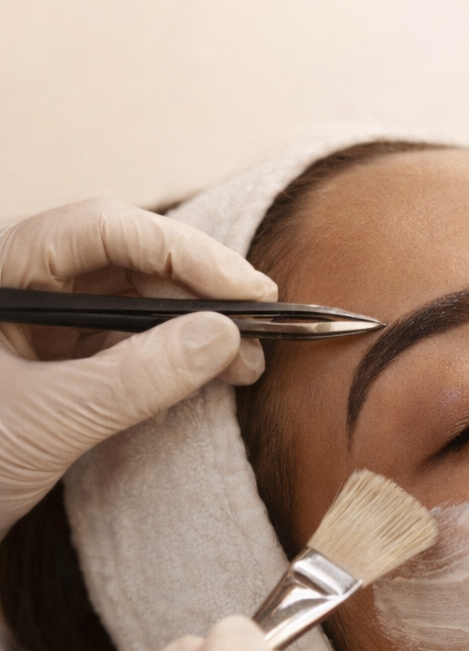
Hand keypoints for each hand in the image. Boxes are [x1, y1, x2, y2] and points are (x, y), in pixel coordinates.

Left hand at [0, 198, 277, 535]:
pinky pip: (121, 343)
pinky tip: (208, 373)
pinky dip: (169, 357)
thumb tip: (223, 336)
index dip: (182, 252)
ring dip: (192, 326)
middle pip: (124, 259)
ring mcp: (35, 327)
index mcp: (1, 273)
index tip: (245, 290)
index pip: (103, 230)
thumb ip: (136, 376)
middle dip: (197, 290)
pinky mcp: (50, 367)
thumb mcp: (49, 420)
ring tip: (245, 361)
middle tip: (260, 322)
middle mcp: (20, 287)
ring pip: (130, 301)